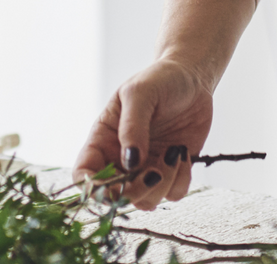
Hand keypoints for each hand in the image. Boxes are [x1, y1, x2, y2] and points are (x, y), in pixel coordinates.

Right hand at [73, 57, 213, 210]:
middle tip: (154, 171)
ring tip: (174, 153)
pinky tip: (182, 154)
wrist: (192, 77)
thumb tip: (130, 162)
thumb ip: (132, 126)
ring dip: (162, 184)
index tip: (113, 184)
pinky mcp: (171, 171)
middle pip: (115, 196)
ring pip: (145, 200)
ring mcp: (146, 167)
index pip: (84, 174)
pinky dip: (180, 180)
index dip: (92, 188)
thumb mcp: (139, 93)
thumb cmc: (159, 79)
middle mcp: (121, 159)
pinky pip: (173, 194)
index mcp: (103, 140)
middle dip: (134, 191)